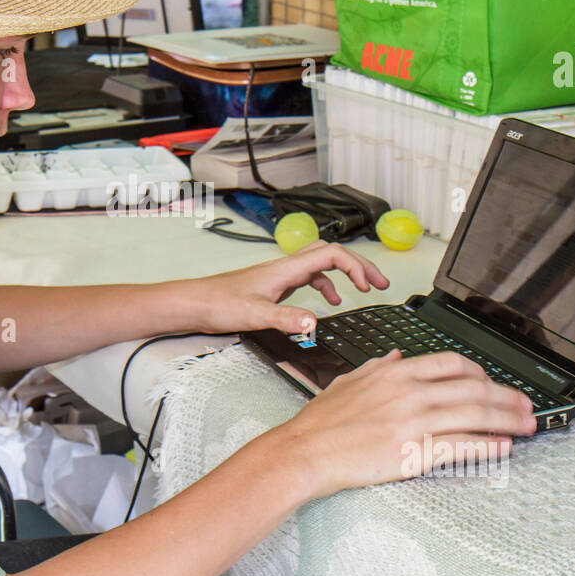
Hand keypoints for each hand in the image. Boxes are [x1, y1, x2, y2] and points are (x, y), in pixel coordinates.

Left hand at [181, 239, 388, 334]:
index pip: (332, 255)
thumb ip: (285, 318)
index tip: (370, 286)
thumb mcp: (254, 314)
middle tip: (380, 283)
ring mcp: (281, 275)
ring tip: (363, 290)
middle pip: (332, 254)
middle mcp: (286, 267)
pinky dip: (326, 286)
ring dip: (345, 275)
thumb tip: (314, 321)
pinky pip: (309, 278)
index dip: (356, 266)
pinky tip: (327, 303)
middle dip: (359, 266)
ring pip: (322, 264)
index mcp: (286, 269)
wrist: (194, 303)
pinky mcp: (275, 285)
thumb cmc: (217, 303)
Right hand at [270, 351, 536, 500]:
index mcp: (396, 372)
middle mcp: (409, 392)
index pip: (452, 364)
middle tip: (525, 405)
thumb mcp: (349, 381)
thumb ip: (378, 367)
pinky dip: (487, 446)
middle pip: (474, 388)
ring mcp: (414, 422)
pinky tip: (502, 447)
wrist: (304, 452)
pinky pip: (461, 447)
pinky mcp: (414, 452)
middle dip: (507, 396)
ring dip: (507, 420)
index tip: (492, 383)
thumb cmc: (321, 422)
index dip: (481, 373)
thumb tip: (398, 356)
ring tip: (526, 425)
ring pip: (475, 416)